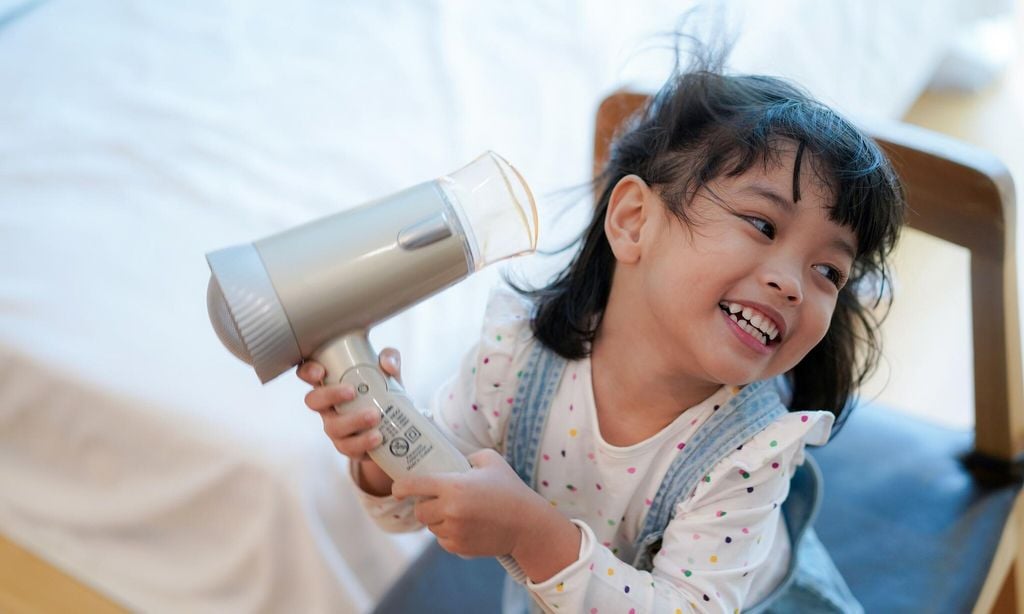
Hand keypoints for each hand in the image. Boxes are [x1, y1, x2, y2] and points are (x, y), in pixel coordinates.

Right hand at [297, 348, 402, 494]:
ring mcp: (337, 427)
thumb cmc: (385, 395)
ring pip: (333, 427)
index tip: (321, 371)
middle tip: (352, 391)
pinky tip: (377, 436)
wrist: (399, 429)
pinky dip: (363, 442)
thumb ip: (391, 359)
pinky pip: (349, 447)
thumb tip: (388, 363)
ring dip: (353, 421)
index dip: (308, 371)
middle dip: (330, 395)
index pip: (309, 374)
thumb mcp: (390, 374)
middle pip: (313, 401)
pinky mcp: (349, 446)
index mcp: (333, 383)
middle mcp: (329, 406)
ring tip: (375, 416)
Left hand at [392, 449, 549, 557]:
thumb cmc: (509, 489)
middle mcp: (450, 510)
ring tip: (457, 511)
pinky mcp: (459, 548)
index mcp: (454, 486)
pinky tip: (465, 524)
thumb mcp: (490, 460)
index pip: (414, 485)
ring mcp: (454, 531)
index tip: (397, 488)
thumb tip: (447, 459)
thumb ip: (465, 456)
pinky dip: (448, 532)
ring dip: (437, 519)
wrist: (527, 525)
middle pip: (419, 510)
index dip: (401, 486)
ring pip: (431, 526)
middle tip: (437, 498)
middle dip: (425, 504)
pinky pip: (442, 539)